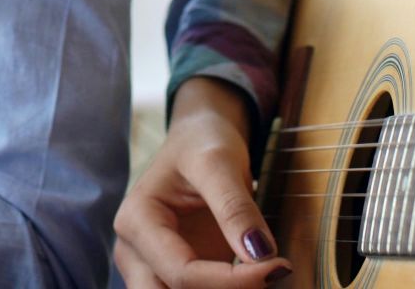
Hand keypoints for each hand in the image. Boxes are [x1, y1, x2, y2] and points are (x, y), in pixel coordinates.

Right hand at [113, 77, 292, 287]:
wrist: (199, 139)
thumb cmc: (202, 142)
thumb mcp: (219, 162)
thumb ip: (235, 208)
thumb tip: (260, 255)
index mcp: (137, 221)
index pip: (181, 273)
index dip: (232, 281)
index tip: (278, 266)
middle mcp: (135, 251)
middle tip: (266, 277)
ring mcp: (153, 266)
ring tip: (262, 274)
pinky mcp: (174, 274)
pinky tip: (254, 276)